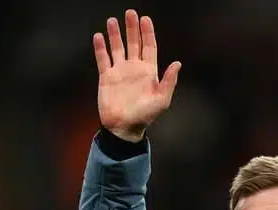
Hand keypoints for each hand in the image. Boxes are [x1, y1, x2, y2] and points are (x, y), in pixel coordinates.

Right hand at [92, 9, 180, 141]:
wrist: (124, 128)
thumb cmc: (145, 116)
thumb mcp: (162, 100)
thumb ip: (169, 81)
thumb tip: (177, 63)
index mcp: (149, 72)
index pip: (149, 47)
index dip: (148, 33)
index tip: (145, 19)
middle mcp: (134, 68)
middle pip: (134, 43)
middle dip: (132, 28)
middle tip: (130, 13)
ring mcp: (120, 71)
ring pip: (117, 48)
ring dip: (115, 34)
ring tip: (112, 20)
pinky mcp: (107, 77)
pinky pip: (103, 59)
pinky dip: (100, 48)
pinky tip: (99, 36)